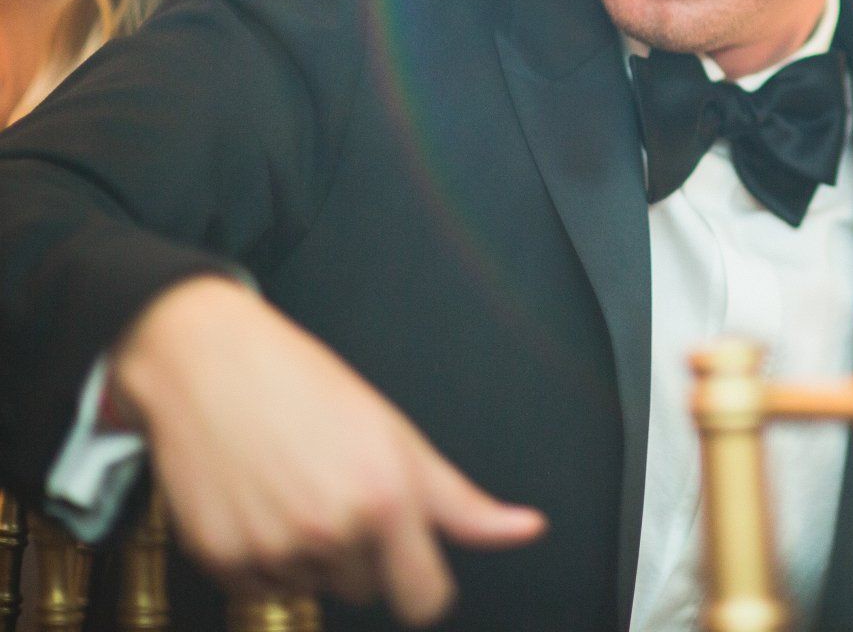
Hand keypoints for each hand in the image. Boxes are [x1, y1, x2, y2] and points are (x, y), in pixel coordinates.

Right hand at [111, 277, 545, 624]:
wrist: (210, 364)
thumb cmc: (310, 388)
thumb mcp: (400, 438)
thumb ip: (463, 504)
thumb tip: (528, 530)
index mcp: (385, 503)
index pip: (425, 601)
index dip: (423, 586)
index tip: (413, 565)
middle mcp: (330, 533)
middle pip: (367, 590)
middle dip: (362, 552)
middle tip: (338, 487)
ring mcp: (271, 550)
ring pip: (312, 587)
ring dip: (310, 554)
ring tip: (295, 486)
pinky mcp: (219, 559)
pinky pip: (259, 586)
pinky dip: (262, 557)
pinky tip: (259, 501)